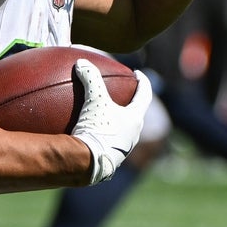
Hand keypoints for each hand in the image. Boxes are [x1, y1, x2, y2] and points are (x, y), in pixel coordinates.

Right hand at [70, 60, 152, 183]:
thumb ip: (90, 78)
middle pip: (135, 115)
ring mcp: (121, 150)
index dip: (143, 82)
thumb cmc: (97, 129)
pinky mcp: (108, 160)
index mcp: (135, 119)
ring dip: (116, 121)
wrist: (87, 163)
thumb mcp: (94, 99)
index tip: (139, 74)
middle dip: (129, 104)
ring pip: (122, 131)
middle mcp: (132, 135)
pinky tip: (87, 133)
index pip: (144, 96)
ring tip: (105, 114)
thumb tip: (82, 62)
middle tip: (123, 94)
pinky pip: (107, 143)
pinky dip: (101, 134)